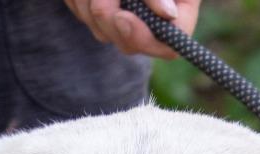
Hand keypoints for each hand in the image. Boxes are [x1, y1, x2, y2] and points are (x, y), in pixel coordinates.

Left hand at [64, 0, 201, 57]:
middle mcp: (152, 18)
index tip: (123, 16)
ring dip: (90, 2)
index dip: (145, 37)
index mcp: (177, 6)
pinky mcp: (98, 12)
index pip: (169, 43)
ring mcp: (124, 17)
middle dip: (110, 17)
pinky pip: (82, 14)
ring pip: (101, 30)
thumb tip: (167, 14)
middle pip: (130, 43)